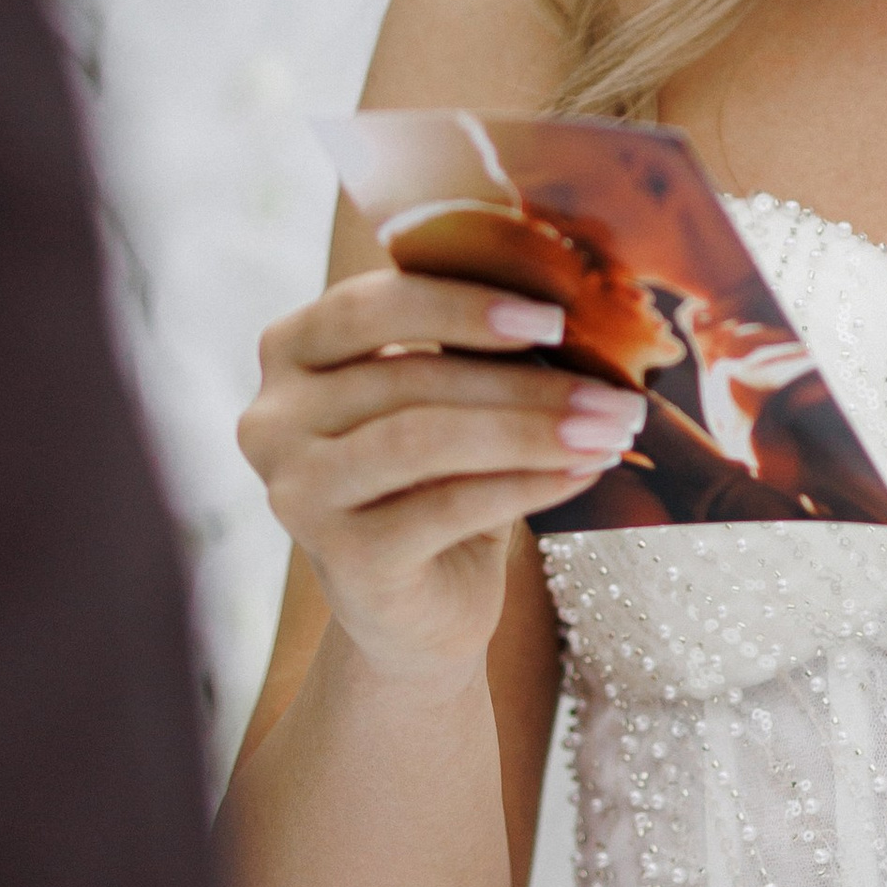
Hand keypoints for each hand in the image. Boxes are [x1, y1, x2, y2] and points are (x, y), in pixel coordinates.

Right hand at [239, 269, 643, 692]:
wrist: (420, 608)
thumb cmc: (436, 476)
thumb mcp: (442, 395)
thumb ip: (463, 338)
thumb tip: (553, 278)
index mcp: (290, 352)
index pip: (368, 305)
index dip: (461, 303)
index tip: (552, 317)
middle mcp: (271, 421)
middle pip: (409, 378)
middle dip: (525, 381)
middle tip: (615, 391)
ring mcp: (296, 493)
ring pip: (425, 439)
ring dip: (533, 431)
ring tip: (611, 430)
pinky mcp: (342, 558)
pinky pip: (446, 506)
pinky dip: (526, 484)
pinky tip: (584, 472)